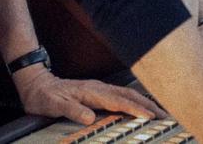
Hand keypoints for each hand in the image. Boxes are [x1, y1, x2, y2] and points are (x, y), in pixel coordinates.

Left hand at [12, 64, 163, 124]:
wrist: (36, 83)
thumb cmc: (44, 96)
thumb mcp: (53, 105)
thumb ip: (72, 110)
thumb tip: (89, 118)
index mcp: (91, 92)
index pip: (118, 101)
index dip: (135, 109)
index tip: (150, 116)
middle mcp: (99, 88)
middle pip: (129, 95)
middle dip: (148, 104)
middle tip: (165, 116)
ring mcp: (100, 88)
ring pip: (127, 94)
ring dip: (145, 102)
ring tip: (159, 112)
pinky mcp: (98, 91)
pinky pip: (122, 95)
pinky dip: (135, 100)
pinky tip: (140, 106)